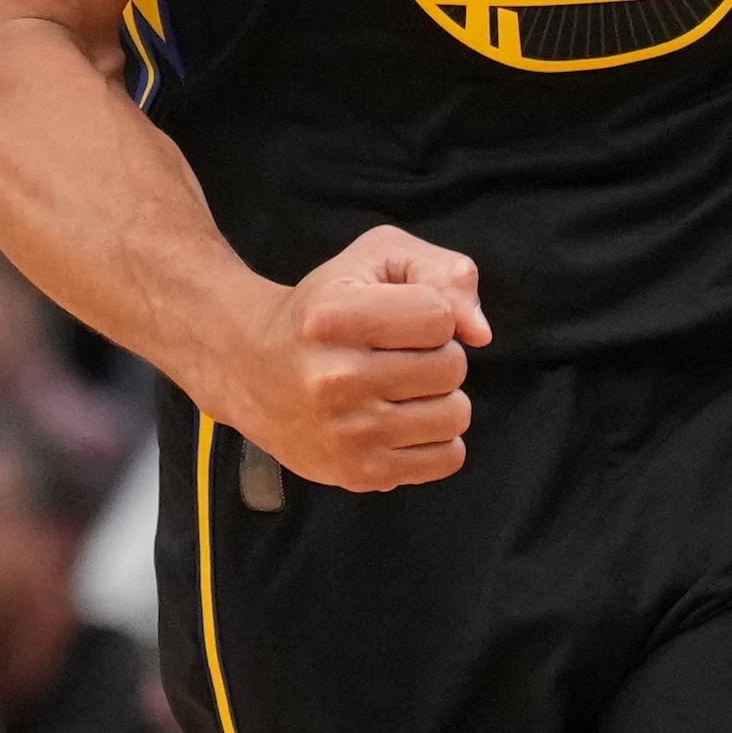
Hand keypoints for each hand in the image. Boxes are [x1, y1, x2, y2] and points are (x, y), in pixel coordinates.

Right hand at [221, 228, 486, 493]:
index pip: (440, 317)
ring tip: (399, 390)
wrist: (252, 368)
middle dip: (435, 356)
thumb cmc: (324, 309)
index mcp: (335, 317)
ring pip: (455, 414)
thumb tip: (480, 332)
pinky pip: (447, 458)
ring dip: (438, 399)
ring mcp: (348, 433)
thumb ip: (442, 273)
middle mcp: (337, 378)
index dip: (430, 314)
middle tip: (395, 356)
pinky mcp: (359, 473)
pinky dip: (436, 439)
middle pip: (451, 367)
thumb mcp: (374, 259)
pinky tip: (401, 421)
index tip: (397, 319)